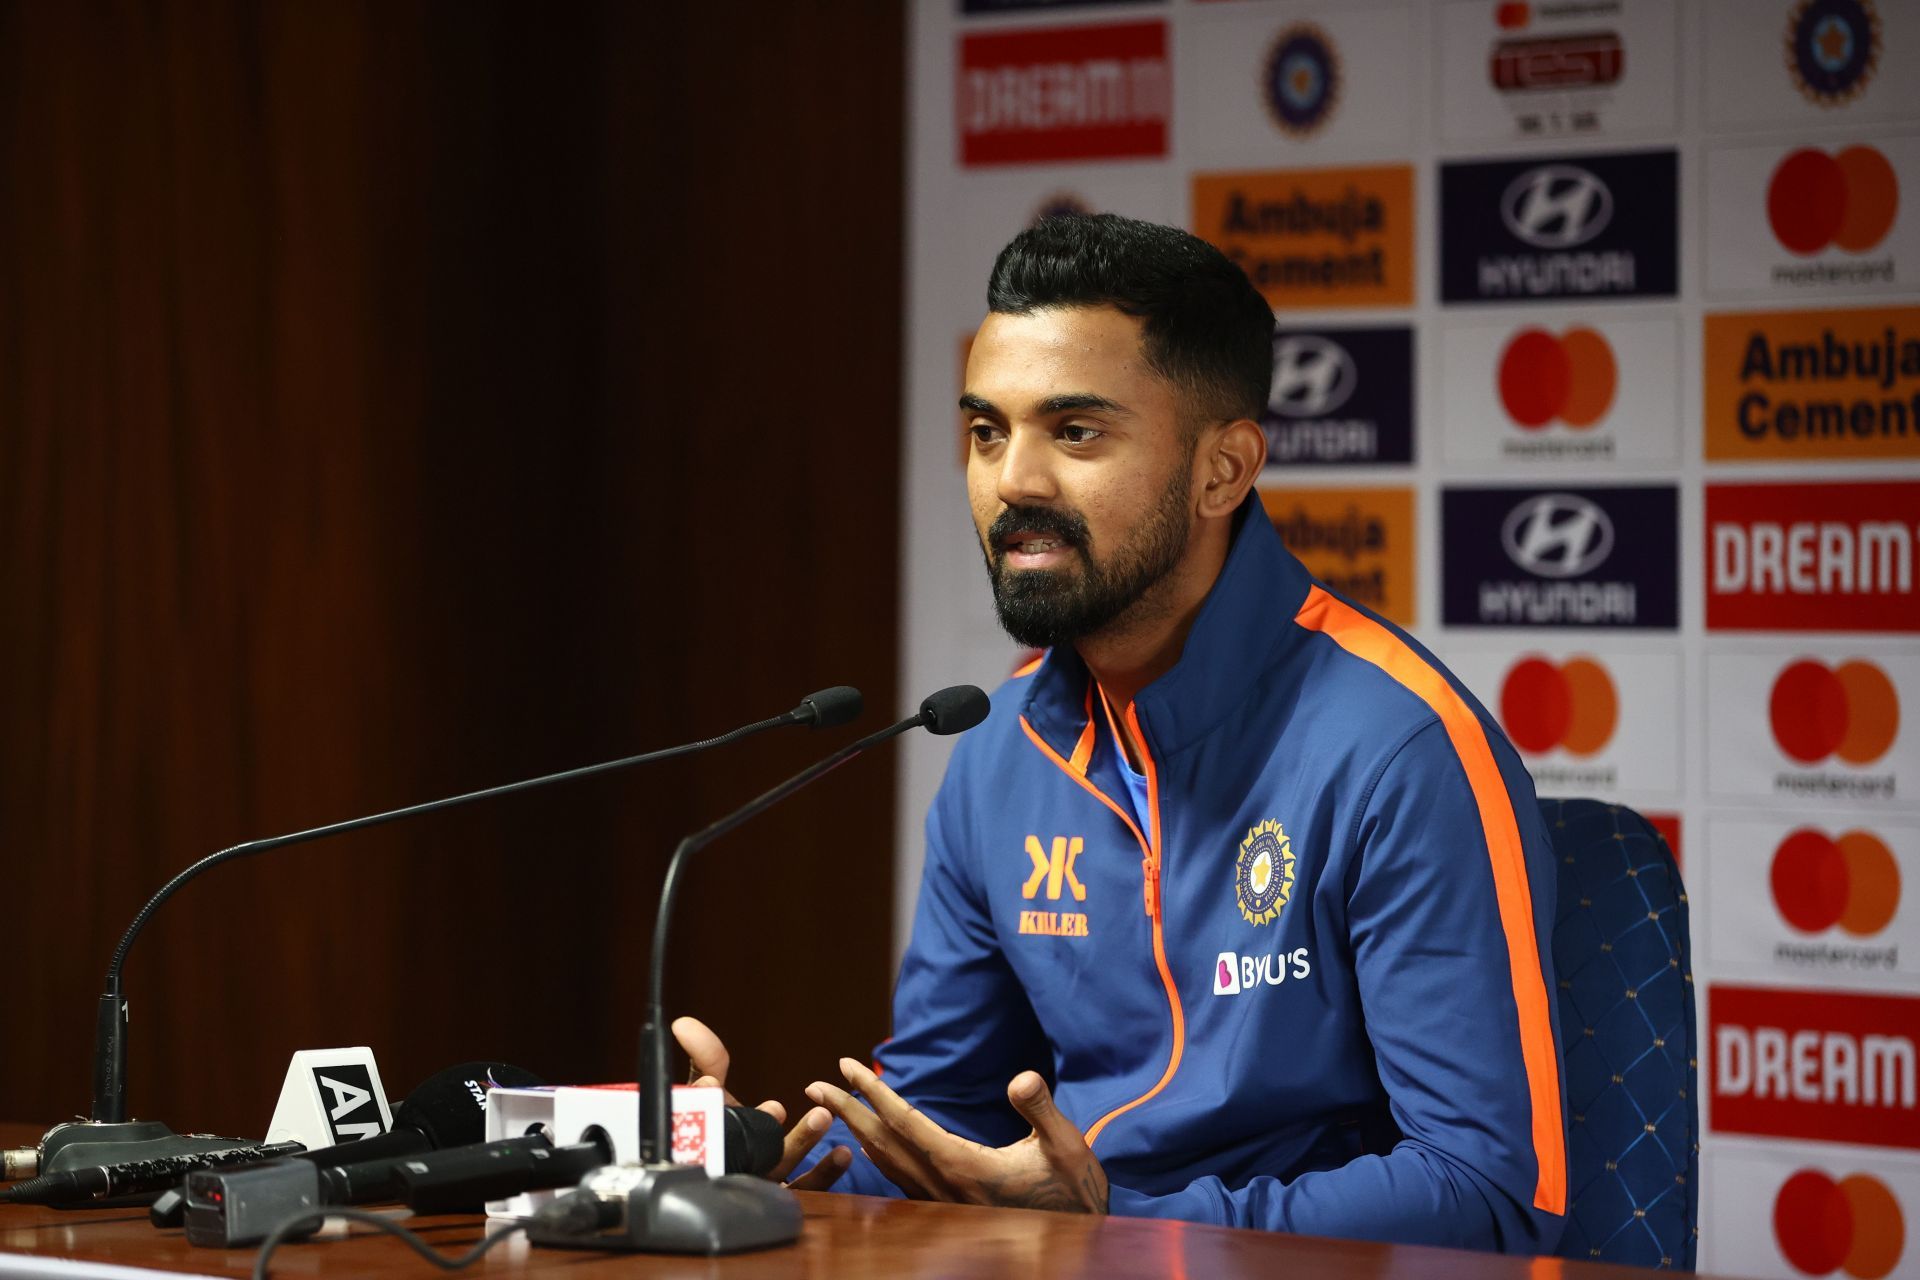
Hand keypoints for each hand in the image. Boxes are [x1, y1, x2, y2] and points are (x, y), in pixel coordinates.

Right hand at [671, 1016, 851, 1189]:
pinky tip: (844, 1153)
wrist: (734, 1162)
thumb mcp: (710, 1087)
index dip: (708, 1103)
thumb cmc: (720, 1121)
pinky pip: (806, 1190)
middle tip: (777, 1107)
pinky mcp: (787, 1198)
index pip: (705, 1124)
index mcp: (713, 1137)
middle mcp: (735, 1165)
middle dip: (762, 1127)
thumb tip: (684, 1024)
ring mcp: (762, 1184)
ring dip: (801, 1142)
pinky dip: (825, 1173)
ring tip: (822, 1116)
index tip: (712, 1083)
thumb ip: (705, 1058)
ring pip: (781, 1168)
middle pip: (749, 1152)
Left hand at [805, 1058, 1106, 1213]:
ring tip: (832, 1108)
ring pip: (885, 1164)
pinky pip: (898, 1180)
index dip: (872, 1092)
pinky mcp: (947, 1208)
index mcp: (963, 1166)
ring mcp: (942, 1201)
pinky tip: (868, 1146)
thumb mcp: (1066, 1145)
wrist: (1078, 1237)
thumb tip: (1021, 1079)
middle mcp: (943, 1186)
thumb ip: (1039, 1109)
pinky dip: (875, 1157)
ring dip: (854, 1132)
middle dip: (846, 1111)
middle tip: (814, 1085)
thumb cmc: (1074, 1188)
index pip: (904, 1122)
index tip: (845, 1066)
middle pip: (882, 1144)